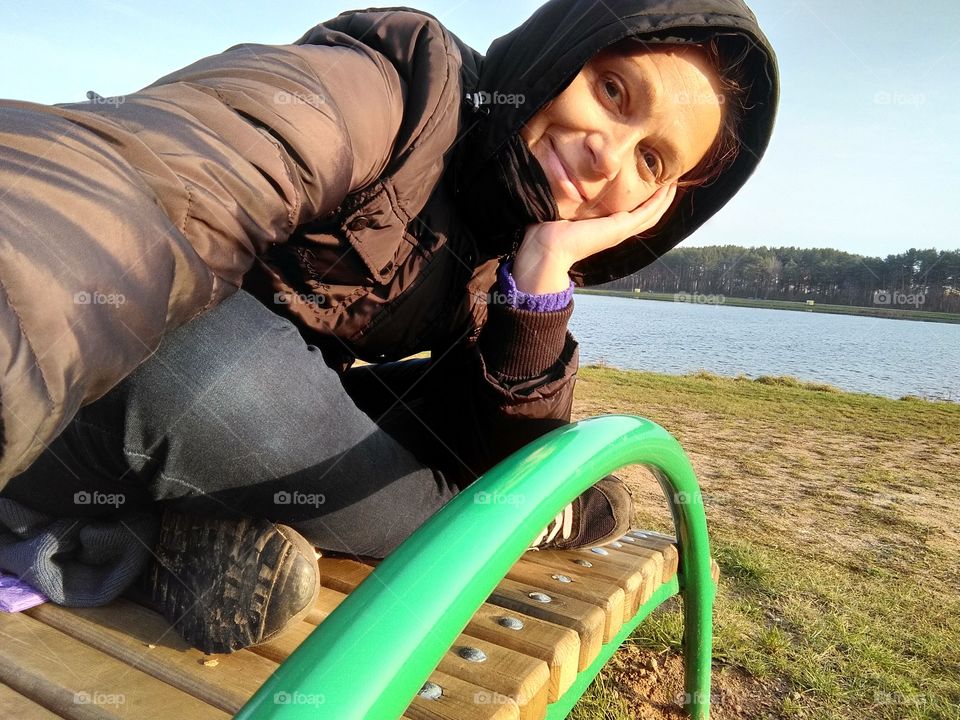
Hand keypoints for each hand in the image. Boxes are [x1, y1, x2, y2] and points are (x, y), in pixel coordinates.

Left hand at [512, 183, 677, 293]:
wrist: (548, 248)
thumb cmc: (550, 230)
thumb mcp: (566, 209)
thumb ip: (573, 199)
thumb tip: (566, 182)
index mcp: (605, 227)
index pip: (632, 212)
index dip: (645, 199)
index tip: (652, 180)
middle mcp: (616, 230)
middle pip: (648, 214)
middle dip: (660, 197)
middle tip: (671, 178)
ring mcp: (621, 230)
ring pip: (652, 214)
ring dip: (664, 198)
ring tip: (674, 181)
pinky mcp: (620, 228)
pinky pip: (647, 213)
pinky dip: (658, 201)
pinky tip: (667, 188)